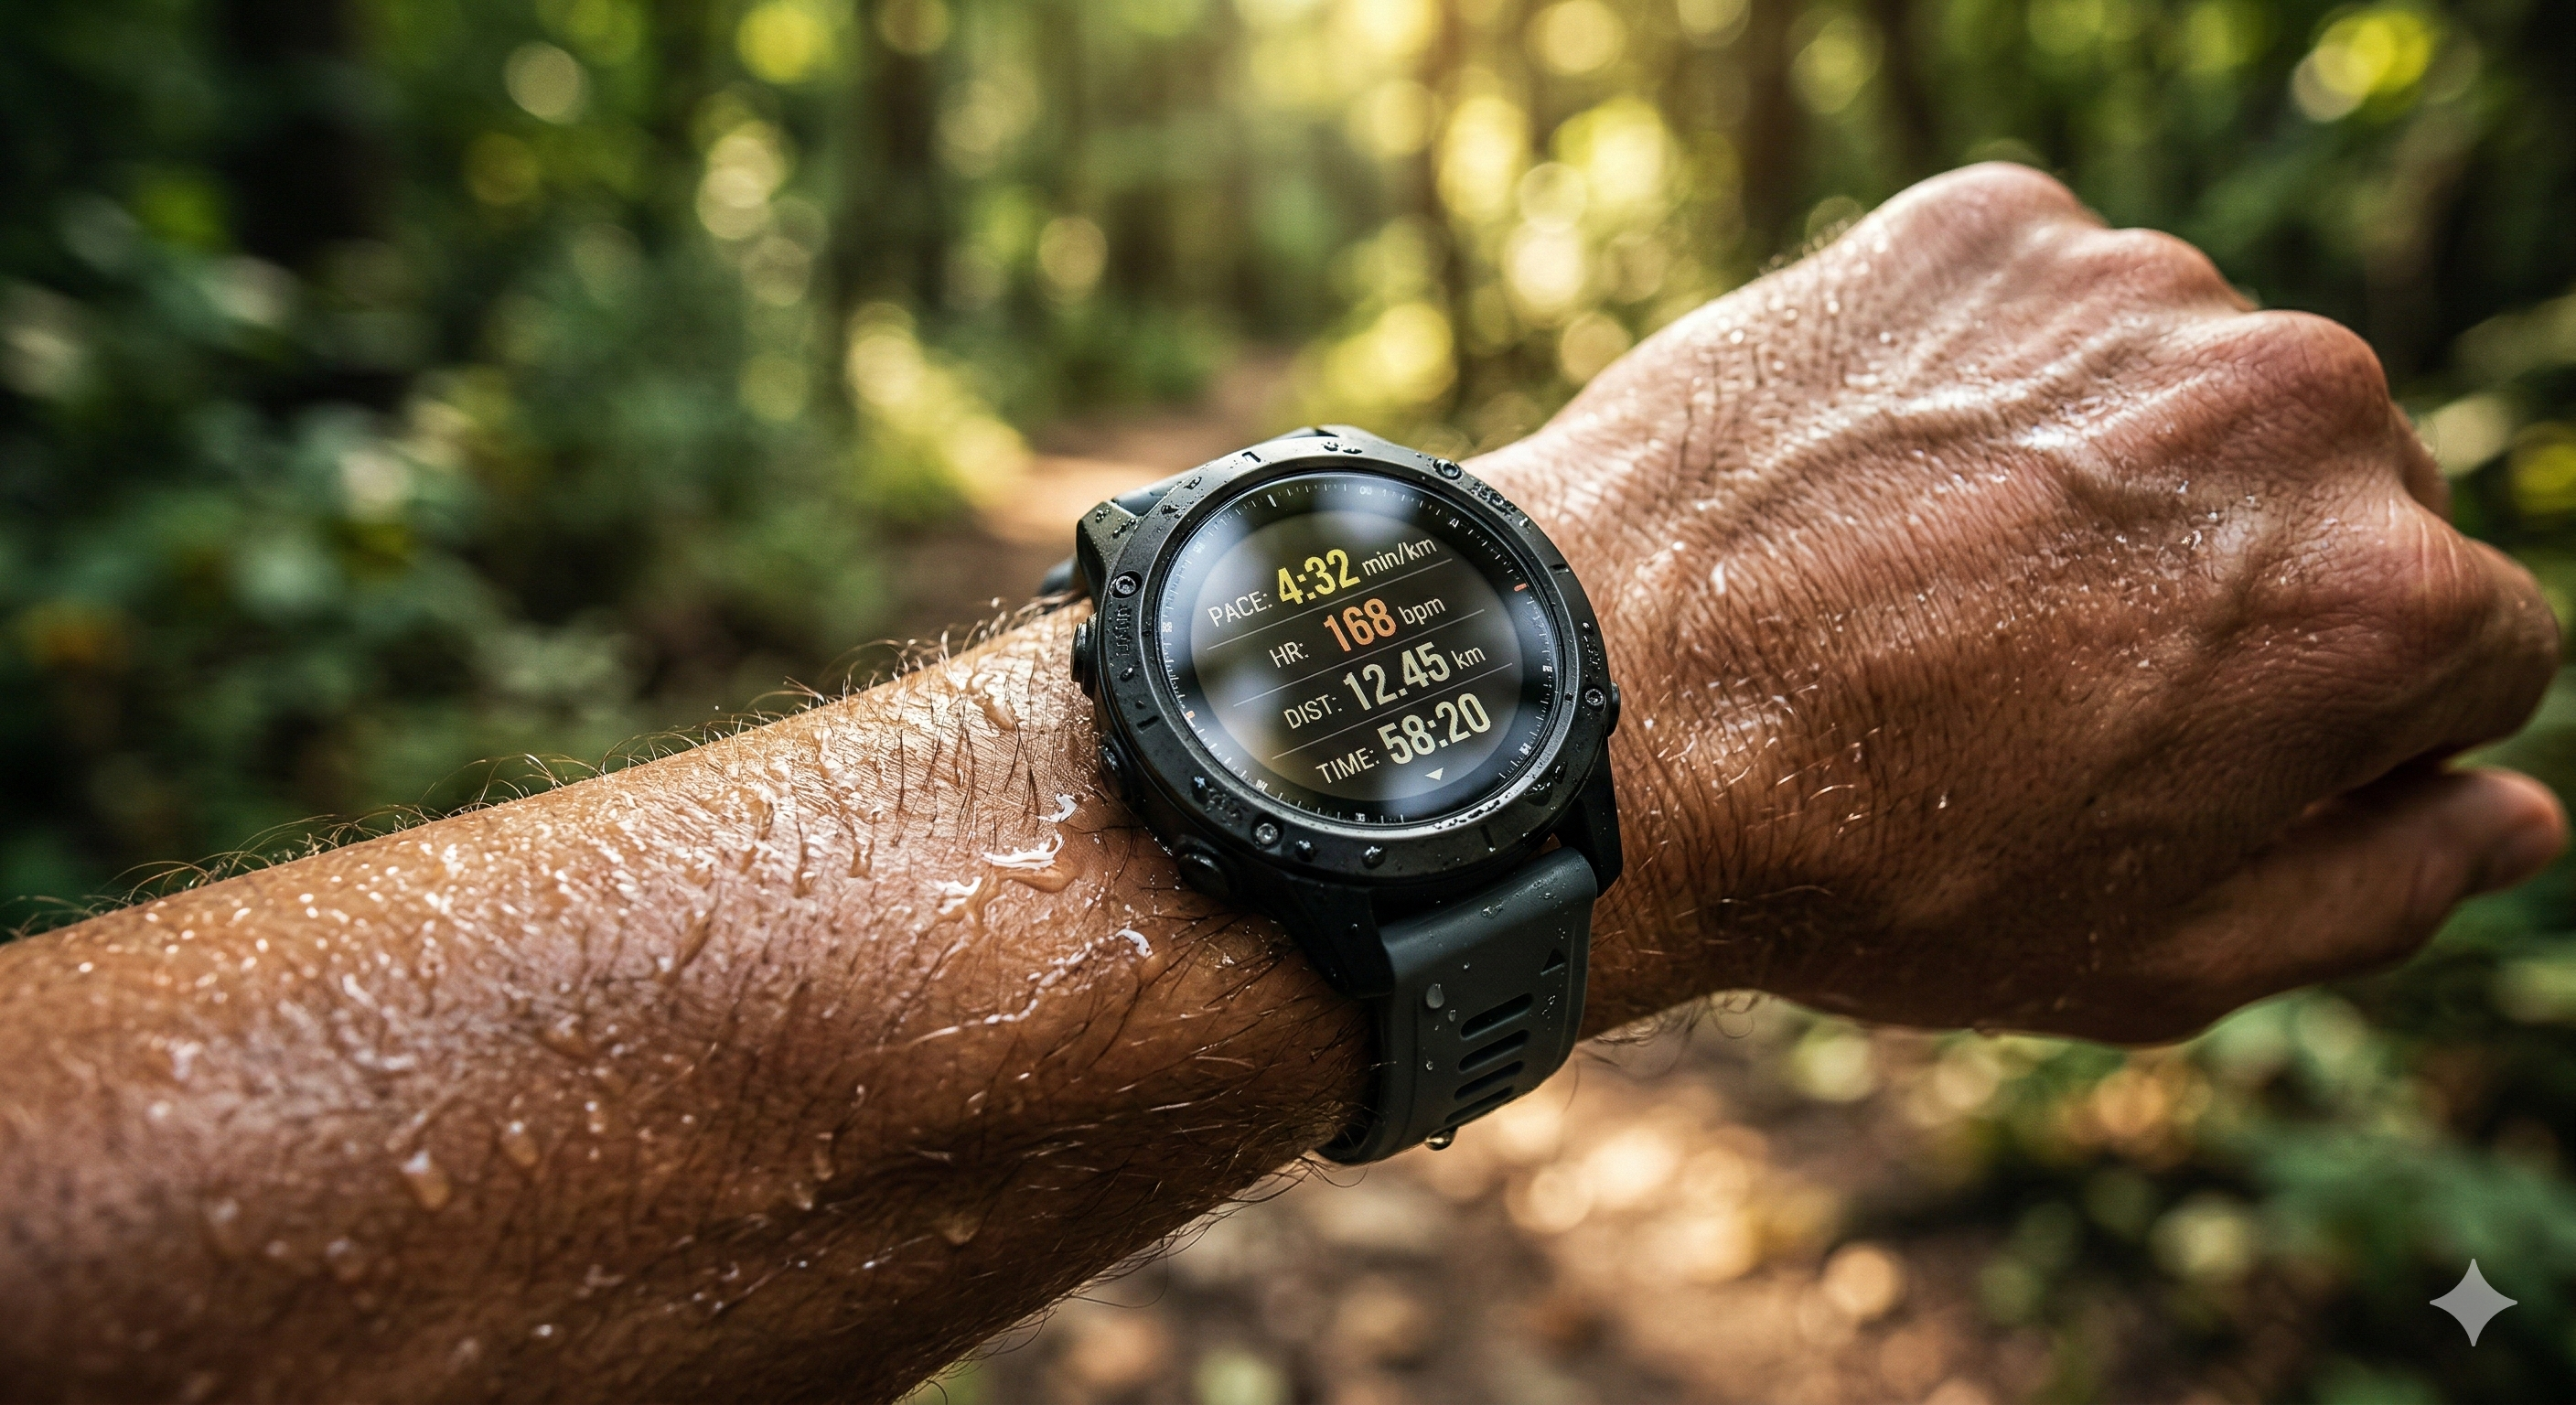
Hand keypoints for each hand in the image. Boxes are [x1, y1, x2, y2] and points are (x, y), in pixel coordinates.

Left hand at [1480, 164, 2564, 1041]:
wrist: (1601, 711)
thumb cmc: (1873, 861)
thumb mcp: (2152, 957)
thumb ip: (2377, 888)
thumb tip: (2516, 816)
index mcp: (2379, 599)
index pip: (2471, 648)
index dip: (2340, 722)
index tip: (2193, 745)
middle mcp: (2296, 405)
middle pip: (2351, 497)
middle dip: (2246, 580)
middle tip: (2046, 670)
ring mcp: (2134, 292)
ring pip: (2201, 389)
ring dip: (2120, 470)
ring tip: (1946, 577)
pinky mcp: (1988, 227)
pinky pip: (2055, 306)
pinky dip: (1996, 379)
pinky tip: (1887, 480)